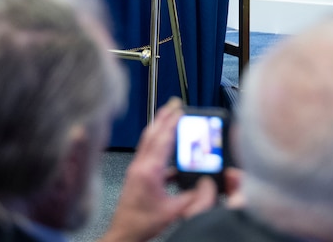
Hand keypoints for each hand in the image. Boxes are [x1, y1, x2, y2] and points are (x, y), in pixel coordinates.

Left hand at [99, 98, 217, 241]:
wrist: (123, 235)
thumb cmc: (141, 224)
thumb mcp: (174, 212)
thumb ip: (194, 198)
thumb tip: (209, 185)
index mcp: (149, 171)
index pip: (163, 139)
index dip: (173, 123)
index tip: (180, 109)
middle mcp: (140, 166)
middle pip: (152, 134)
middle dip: (163, 117)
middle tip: (173, 104)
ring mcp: (136, 170)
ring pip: (148, 142)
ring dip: (159, 127)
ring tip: (169, 117)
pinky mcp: (136, 176)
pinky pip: (148, 154)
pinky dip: (158, 145)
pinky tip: (169, 151)